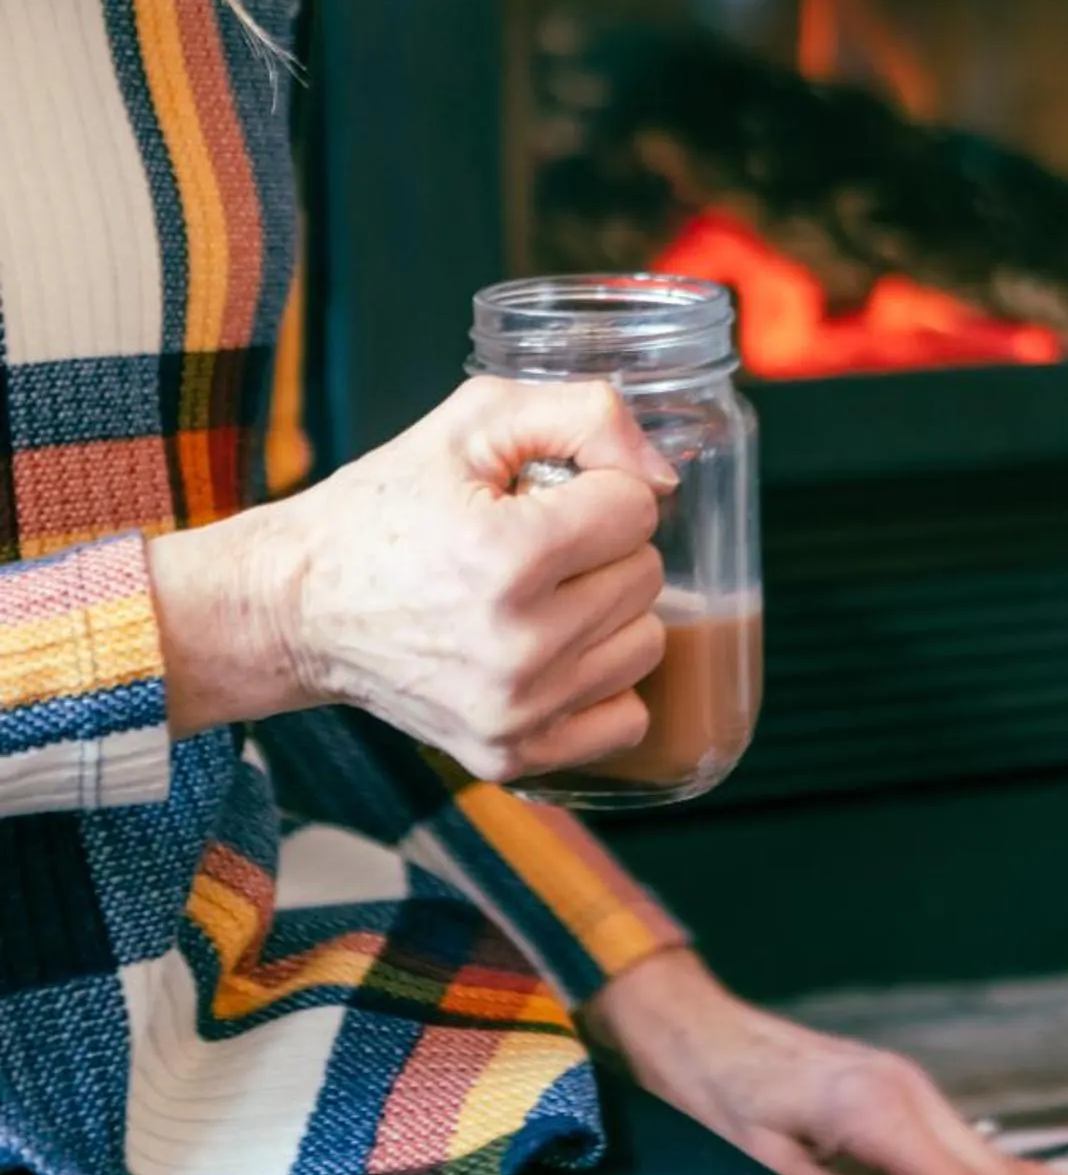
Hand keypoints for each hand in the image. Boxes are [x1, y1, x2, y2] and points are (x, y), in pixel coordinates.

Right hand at [150, 377, 678, 780]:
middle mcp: (515, 645)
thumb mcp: (475, 421)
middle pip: (645, 576)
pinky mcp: (510, 757)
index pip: (636, 509)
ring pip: (646, 644)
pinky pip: (627, 719)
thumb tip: (664, 478)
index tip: (541, 500)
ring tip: (538, 600)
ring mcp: (514, 711)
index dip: (595, 491)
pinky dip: (601, 684)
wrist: (296, 607)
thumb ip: (588, 417)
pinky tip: (550, 654)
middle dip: (600, 551)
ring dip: (606, 615)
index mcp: (505, 555)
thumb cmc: (386, 508)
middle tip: (531, 550)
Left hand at [587, 950, 1067, 1174]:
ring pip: (981, 1153)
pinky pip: (960, 1138)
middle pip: (986, 1171)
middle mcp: (904, 1090)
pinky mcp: (896, 1087)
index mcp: (873, 1113)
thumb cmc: (715, 1097)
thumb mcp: (767, 1166)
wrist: (693, 1027)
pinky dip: (995, 1169)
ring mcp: (906, 1084)